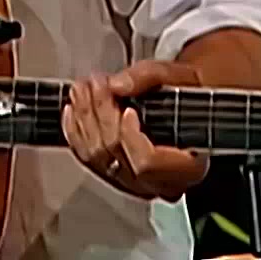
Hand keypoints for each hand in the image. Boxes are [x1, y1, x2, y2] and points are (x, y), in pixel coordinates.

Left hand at [61, 62, 210, 200]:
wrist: (186, 111)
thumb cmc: (188, 98)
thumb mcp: (179, 78)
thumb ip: (149, 77)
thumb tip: (117, 84)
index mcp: (187, 166)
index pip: (148, 162)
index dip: (131, 135)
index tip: (128, 109)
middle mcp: (159, 183)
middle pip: (116, 153)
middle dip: (101, 112)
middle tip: (95, 83)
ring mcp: (133, 183)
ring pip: (96, 156)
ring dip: (84, 117)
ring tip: (82, 89)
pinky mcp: (113, 176)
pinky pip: (86, 158)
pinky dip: (75, 131)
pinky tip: (72, 109)